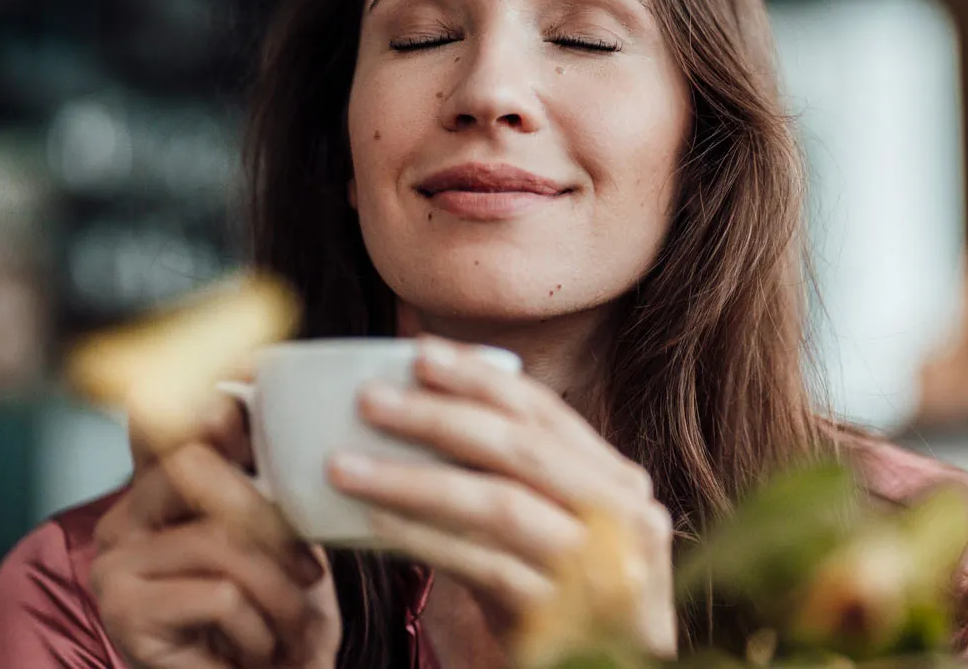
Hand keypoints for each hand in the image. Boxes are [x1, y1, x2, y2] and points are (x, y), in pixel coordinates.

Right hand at [92, 399, 341, 668]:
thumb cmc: (267, 619)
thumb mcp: (274, 542)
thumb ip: (262, 485)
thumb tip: (263, 404)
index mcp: (154, 493)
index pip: (166, 424)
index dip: (209, 408)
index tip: (251, 424)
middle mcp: (121, 521)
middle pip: (193, 467)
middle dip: (269, 517)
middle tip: (310, 571)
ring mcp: (115, 566)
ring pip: (219, 541)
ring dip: (279, 591)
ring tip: (295, 625)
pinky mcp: (126, 613)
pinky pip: (220, 595)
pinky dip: (260, 627)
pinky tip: (261, 650)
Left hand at [325, 337, 676, 656]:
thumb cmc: (566, 599)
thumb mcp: (554, 529)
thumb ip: (512, 479)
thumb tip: (422, 409)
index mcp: (618, 481)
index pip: (546, 413)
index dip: (480, 378)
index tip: (419, 352)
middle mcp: (622, 516)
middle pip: (521, 449)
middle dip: (439, 416)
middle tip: (370, 400)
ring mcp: (598, 568)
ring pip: (497, 503)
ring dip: (413, 479)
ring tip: (345, 466)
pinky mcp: (565, 616)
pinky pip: (481, 566)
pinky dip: (423, 540)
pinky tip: (373, 527)